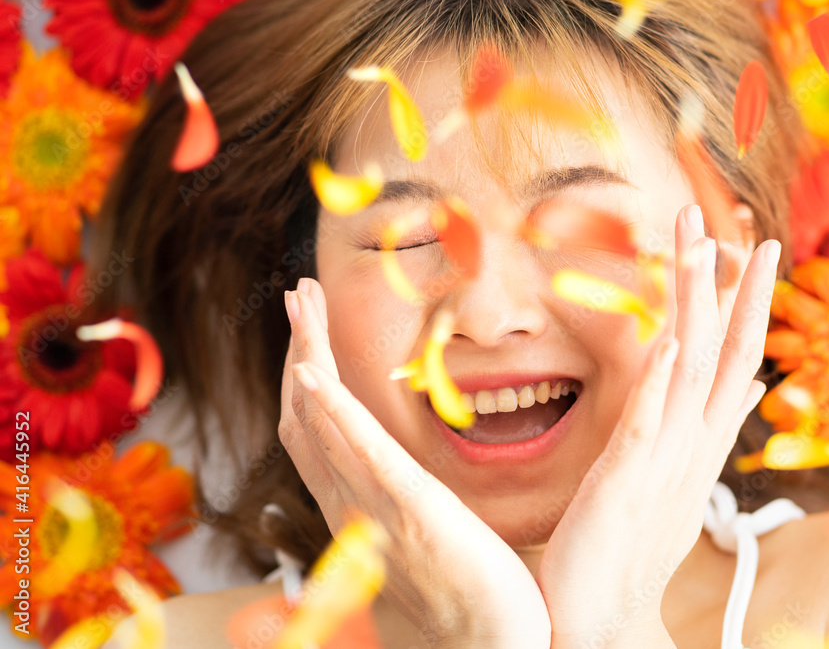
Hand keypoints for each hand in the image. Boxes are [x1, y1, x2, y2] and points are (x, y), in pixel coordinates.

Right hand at [278, 277, 551, 647]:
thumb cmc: (463, 602)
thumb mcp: (418, 542)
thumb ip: (397, 505)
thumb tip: (389, 480)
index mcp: (356, 507)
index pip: (315, 432)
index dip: (305, 376)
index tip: (309, 329)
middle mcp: (350, 505)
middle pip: (306, 417)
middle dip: (300, 348)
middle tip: (298, 293)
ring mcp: (373, 508)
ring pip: (321, 424)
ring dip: (308, 357)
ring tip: (302, 304)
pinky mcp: (411, 510)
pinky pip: (361, 456)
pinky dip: (332, 413)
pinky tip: (313, 376)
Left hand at [535, 204, 780, 646]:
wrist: (600, 611)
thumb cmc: (632, 540)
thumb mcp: (679, 475)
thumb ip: (710, 426)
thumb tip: (745, 390)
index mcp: (701, 438)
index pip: (737, 357)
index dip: (752, 303)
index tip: (758, 248)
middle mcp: (691, 443)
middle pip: (723, 352)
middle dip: (732, 287)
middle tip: (737, 223)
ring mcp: (662, 460)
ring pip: (688, 371)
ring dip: (696, 308)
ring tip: (699, 249)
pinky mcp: (625, 481)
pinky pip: (646, 423)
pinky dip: (659, 382)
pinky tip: (664, 341)